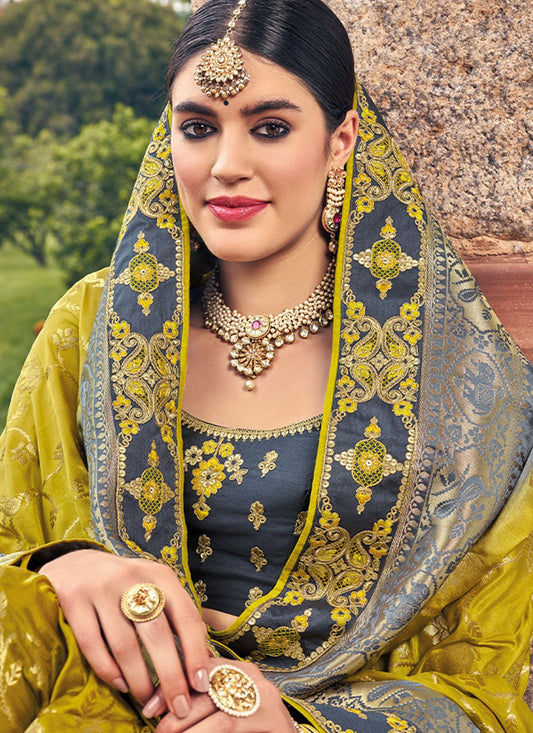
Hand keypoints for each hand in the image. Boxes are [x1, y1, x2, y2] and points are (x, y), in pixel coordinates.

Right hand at [39, 549, 210, 714]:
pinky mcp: (74, 600)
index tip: (200, 685)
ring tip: (148, 701)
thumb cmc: (124, 584)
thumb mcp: (154, 586)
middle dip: (171, 678)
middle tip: (178, 707)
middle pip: (158, 637)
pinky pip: (93, 646)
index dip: (196, 653)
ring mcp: (101, 588)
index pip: (186, 617)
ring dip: (140, 681)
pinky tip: (120, 685)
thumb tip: (202, 656)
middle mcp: (133, 578)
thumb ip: (176, 614)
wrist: (75, 563)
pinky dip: (109, 672)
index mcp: (160, 575)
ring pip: (126, 647)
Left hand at [151, 659, 296, 731]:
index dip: (172, 687)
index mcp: (239, 670)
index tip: (149, 708)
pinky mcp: (277, 724)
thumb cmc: (249, 728)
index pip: (200, 669)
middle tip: (158, 730)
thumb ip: (202, 703)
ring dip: (190, 732)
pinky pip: (232, 728)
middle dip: (177, 712)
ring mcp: (268, 702)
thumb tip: (158, 707)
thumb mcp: (225, 708)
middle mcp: (255, 679)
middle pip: (208, 690)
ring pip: (220, 717)